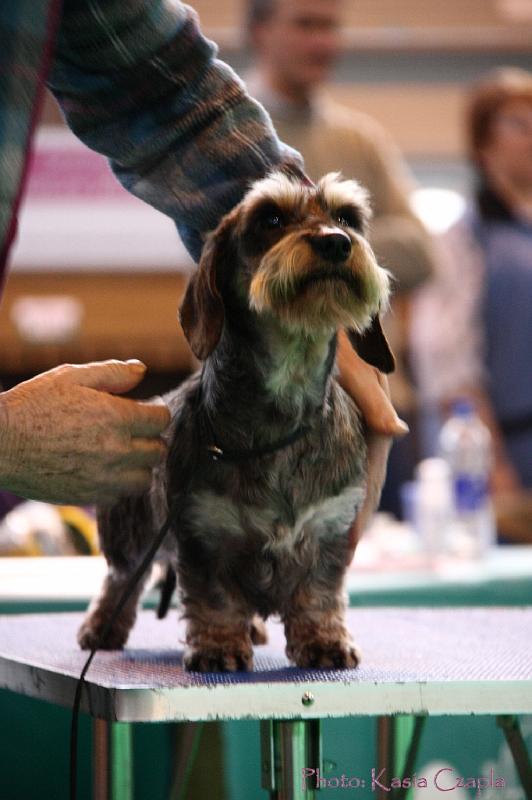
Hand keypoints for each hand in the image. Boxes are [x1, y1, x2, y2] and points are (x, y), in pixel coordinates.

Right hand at [0, 360, 169, 505]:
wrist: (0, 443)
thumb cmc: (32, 405)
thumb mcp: (70, 377)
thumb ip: (112, 373)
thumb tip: (142, 369)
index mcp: (115, 416)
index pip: (161, 420)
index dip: (154, 414)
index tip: (143, 412)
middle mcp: (115, 449)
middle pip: (158, 451)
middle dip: (150, 439)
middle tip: (132, 433)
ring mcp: (103, 476)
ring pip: (144, 478)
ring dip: (138, 466)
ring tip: (120, 455)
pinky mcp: (89, 496)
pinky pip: (120, 496)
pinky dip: (117, 485)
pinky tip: (101, 470)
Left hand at [336, 331, 406, 562]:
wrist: (321, 305)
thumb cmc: (335, 333)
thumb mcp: (349, 366)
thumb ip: (372, 399)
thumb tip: (397, 433)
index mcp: (372, 415)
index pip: (370, 473)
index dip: (362, 510)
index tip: (350, 544)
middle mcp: (368, 420)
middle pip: (365, 476)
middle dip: (356, 513)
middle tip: (344, 549)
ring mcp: (357, 418)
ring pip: (356, 465)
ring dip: (351, 496)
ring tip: (340, 530)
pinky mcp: (344, 411)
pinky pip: (346, 450)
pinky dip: (343, 472)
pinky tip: (334, 486)